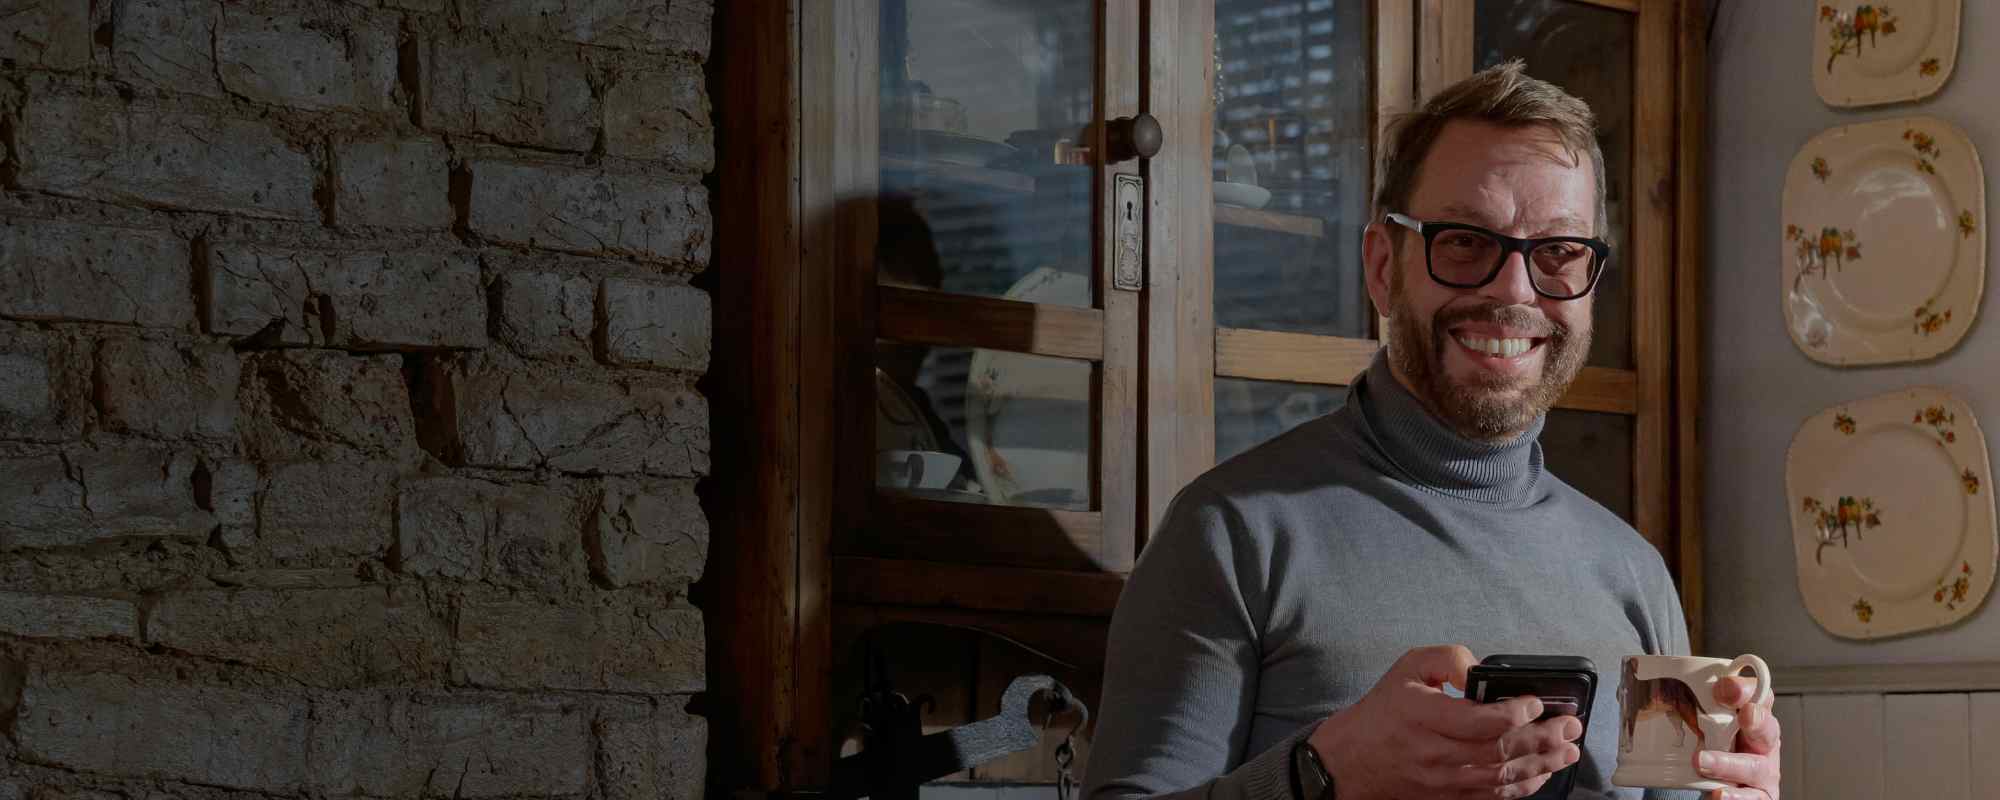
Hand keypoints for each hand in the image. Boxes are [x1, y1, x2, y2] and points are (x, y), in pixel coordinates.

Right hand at [1308, 645, 1582, 799]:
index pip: (1479, 721)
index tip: (1537, 702)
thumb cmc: (1383, 710)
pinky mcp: (1448, 796)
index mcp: (1423, 716)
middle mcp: (1434, 752)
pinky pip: (1493, 796)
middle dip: (1542, 738)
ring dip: (1541, 764)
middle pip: (1499, 751)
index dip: (1516, 713)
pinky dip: (1523, 786)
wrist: (1352, 760)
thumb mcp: (1408, 667)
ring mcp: (1443, 779)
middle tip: (1570, 726)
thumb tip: (1481, 670)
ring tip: (1568, 750)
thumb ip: (1446, 659)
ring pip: (1502, 777)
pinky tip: (1543, 773)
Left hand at [1695, 674, 1781, 798]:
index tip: (1724, 687)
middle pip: (1767, 729)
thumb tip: (1644, 681)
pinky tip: (1718, 794)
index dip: (1746, 689)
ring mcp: (1762, 773)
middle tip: (1744, 715)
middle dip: (1757, 720)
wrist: (1710, 786)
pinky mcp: (1758, 797)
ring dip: (1728, 763)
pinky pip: (1752, 798)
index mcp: (1751, 719)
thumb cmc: (1708, 748)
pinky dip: (1736, 797)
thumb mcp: (1699, 723)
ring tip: (1701, 761)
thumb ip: (1686, 703)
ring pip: (1755, 767)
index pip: (1757, 696)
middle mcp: (1762, 744)